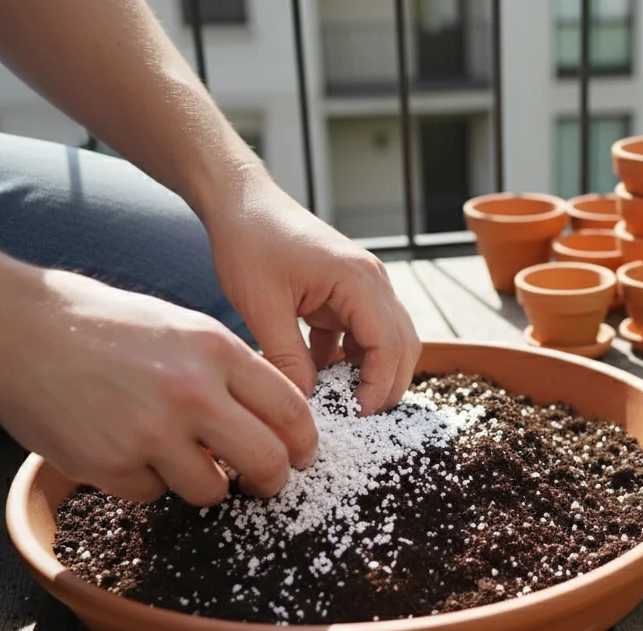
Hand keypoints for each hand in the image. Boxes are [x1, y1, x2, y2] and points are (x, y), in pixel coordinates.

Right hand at [0, 270, 317, 505]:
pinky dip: (146, 481)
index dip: (304, 442)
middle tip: (264, 481)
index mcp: (216, 351)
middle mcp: (191, 392)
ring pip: (212, 490)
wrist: (17, 331)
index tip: (302, 455)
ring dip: (204, 483)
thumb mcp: (183, 328)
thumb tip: (272, 418)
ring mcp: (151, 432)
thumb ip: (229, 371)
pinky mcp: (111, 465)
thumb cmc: (104, 326)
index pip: (291, 410)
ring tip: (176, 454)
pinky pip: (153, 494)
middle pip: (267, 461)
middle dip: (272, 480)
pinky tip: (124, 446)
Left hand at [204, 181, 420, 412]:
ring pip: (386, 339)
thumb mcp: (262, 307)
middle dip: (386, 383)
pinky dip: (347, 357)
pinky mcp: (346, 292)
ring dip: (369, 370)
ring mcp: (362, 286)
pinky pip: (359, 333)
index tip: (357, 415)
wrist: (240, 202)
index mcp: (359, 281)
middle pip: (402, 344)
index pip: (389, 345)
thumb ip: (287, 358)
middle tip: (357, 416)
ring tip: (340, 400)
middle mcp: (372, 281)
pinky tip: (318, 373)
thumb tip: (305, 403)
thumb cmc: (250, 242)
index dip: (379, 386)